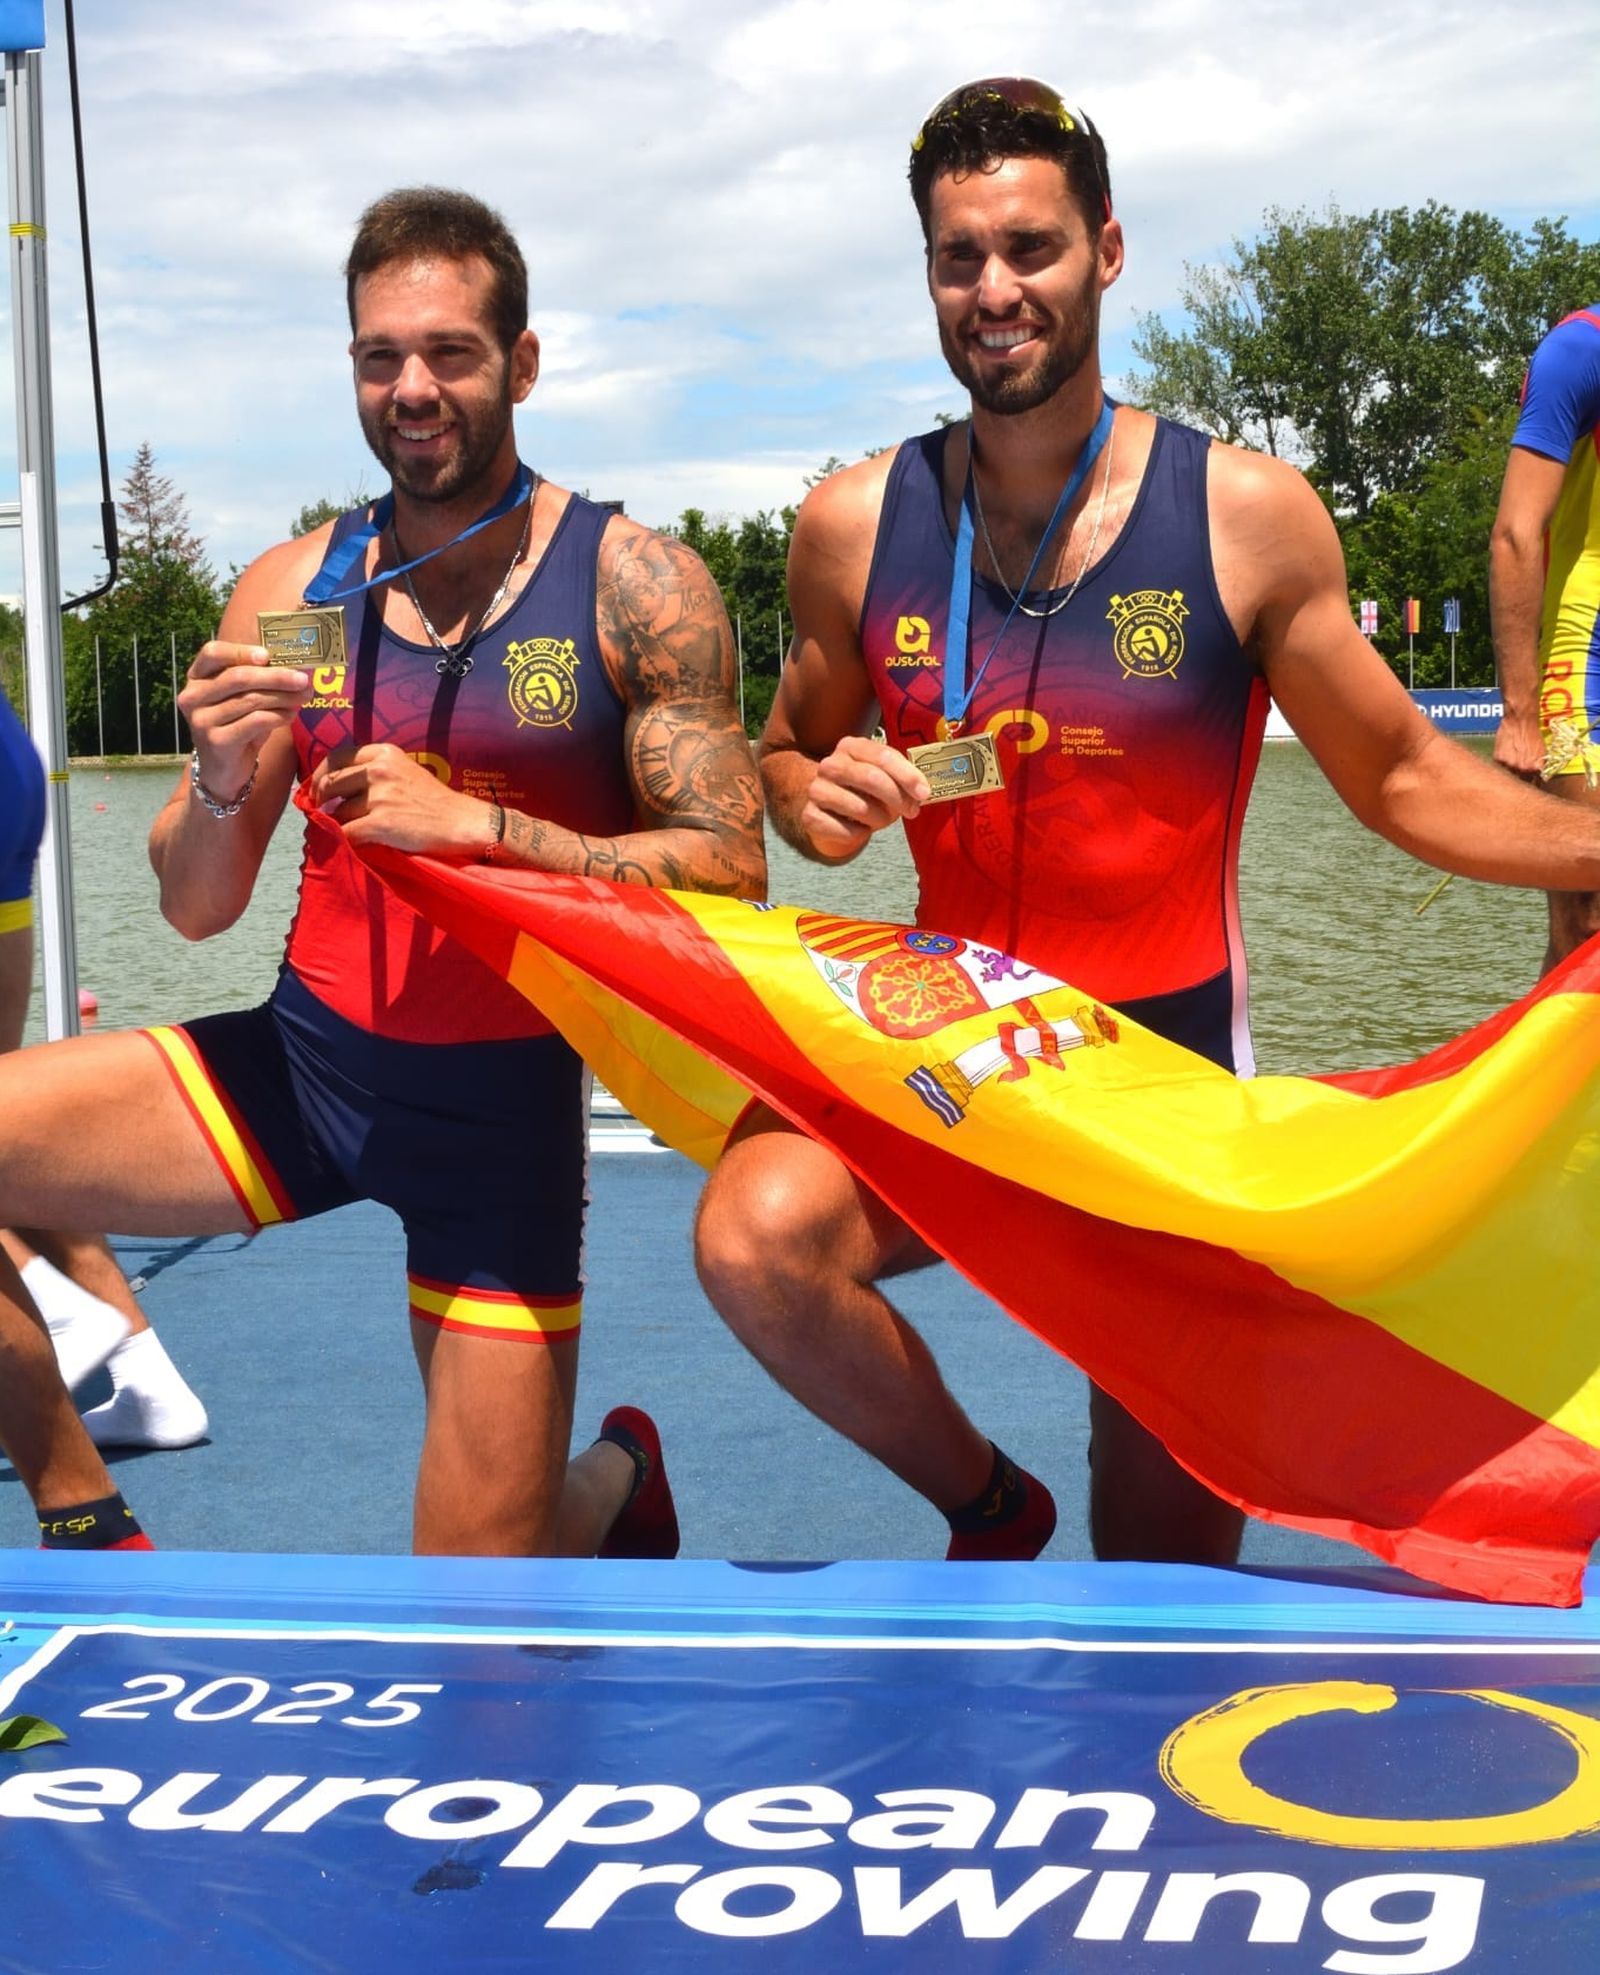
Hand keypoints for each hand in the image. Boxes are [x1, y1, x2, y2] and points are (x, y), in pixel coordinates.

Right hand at [181, 641, 309, 798]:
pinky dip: (278, 716)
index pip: (212, 653)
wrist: (223, 769)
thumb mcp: (242, 698)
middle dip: (276, 676)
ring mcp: (202, 720)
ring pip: (250, 700)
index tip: (268, 655)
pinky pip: (255, 722)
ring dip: (283, 697)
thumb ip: (259, 681)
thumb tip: (297, 670)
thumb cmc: (236, 725)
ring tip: (304, 696)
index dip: (240, 651)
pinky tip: (291, 715)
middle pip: (238, 677)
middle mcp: (193, 696)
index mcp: (197, 677)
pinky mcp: (216, 741)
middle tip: (303, 679)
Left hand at [309, 743, 494, 856]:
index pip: (337, 756)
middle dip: (320, 800)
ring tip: (345, 829)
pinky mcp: (382, 823)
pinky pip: (347, 832)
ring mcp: (380, 797)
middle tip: (320, 812)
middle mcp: (380, 770)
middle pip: (331, 783)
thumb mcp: (404, 770)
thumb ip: (373, 770)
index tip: (317, 788)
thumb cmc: (433, 800)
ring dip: (337, 823)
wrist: (460, 822)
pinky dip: (342, 839)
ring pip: (337, 811)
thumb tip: (333, 785)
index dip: (321, 774)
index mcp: (384, 753)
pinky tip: (349, 843)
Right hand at [799, 734, 931, 856]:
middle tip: (912, 810)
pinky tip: (859, 828)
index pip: (883, 756)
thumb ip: (901, 776)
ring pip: (860, 808)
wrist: (828, 808)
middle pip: (871, 778)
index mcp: (851, 746)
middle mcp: (830, 764)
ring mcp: (816, 789)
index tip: (924, 793)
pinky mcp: (809, 815)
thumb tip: (923, 791)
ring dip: (880, 818)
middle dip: (898, 798)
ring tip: (882, 819)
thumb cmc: (864, 790)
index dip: (907, 775)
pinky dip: (860, 834)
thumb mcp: (882, 775)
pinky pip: (846, 830)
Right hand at [1492, 710, 1544, 779]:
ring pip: (1508, 777)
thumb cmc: (1533, 733)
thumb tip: (1537, 778)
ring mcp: (1509, 764)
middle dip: (1521, 780)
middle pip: (1520, 783)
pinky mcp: (1498, 759)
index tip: (1530, 784)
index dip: (1532, 784)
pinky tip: (1506, 758)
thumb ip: (1538, 767)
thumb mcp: (1542, 752)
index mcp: (1535, 768)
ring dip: (1510, 773)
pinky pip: (1499, 769)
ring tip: (1512, 765)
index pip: (1534, 785)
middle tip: (1520, 774)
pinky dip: (1501, 766)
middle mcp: (1522, 768)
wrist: (1521, 719)